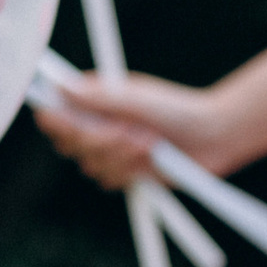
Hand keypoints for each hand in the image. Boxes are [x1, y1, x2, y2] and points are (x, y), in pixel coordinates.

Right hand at [34, 68, 237, 189]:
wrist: (211, 137)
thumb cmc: (176, 109)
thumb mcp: (136, 97)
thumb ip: (98, 96)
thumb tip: (62, 86)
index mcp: (93, 102)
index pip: (55, 113)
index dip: (55, 119)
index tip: (62, 119)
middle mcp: (96, 126)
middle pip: (68, 143)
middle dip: (98, 140)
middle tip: (127, 129)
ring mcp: (109, 152)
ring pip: (90, 165)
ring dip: (120, 155)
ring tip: (149, 141)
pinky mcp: (123, 173)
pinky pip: (110, 180)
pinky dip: (130, 170)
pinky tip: (151, 156)